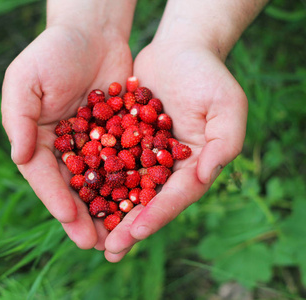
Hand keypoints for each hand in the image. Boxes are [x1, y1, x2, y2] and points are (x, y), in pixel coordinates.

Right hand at [1, 24, 132, 248]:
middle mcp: (64, 147)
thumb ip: (19, 119)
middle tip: (96, 244)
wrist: (93, 32)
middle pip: (73, 187)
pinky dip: (131, 184)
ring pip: (100, 183)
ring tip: (119, 236)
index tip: (71, 219)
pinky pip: (124, 164)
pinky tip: (142, 203)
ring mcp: (92, 144)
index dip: (57, 198)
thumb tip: (19, 158)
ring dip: (108, 209)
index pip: (44, 175)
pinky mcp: (118, 136)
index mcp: (38, 139)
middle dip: (83, 216)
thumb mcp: (25, 81)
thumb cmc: (53, 52)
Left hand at [103, 41, 247, 261]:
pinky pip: (110, 163)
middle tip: (109, 250)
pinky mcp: (127, 141)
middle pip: (149, 201)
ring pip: (126, 189)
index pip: (176, 196)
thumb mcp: (227, 105)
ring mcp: (147, 155)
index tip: (135, 233)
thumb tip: (207, 176)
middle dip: (130, 226)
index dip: (157, 215)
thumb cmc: (208, 75)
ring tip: (90, 237)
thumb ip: (224, 142)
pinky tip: (78, 196)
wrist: (180, 49)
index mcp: (195, 165)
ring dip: (109, 213)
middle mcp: (170, 166)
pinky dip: (96, 180)